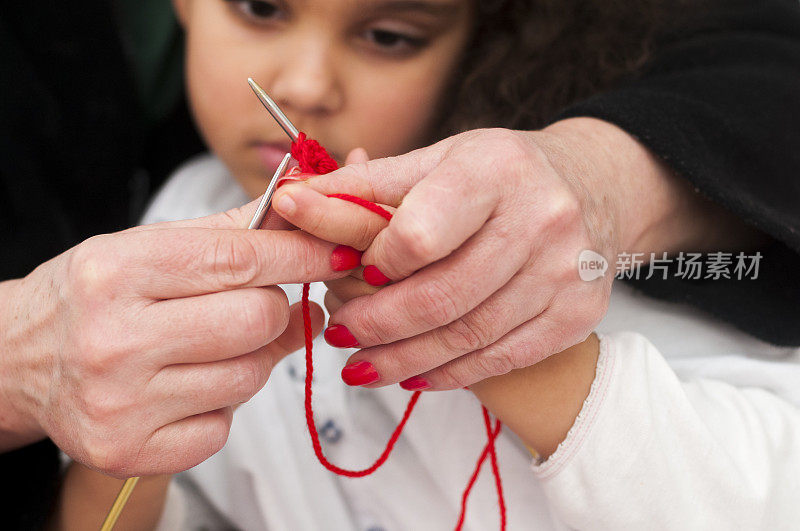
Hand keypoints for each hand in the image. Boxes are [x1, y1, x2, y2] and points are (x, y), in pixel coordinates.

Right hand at [0, 199, 340, 476]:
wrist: (19, 360)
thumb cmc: (94, 295)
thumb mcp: (147, 246)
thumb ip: (230, 234)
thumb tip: (307, 223)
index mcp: (118, 272)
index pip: (240, 259)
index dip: (301, 255)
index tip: (336, 252)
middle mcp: (114, 339)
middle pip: (257, 320)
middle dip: (275, 310)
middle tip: (262, 305)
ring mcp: (121, 403)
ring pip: (250, 375)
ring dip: (252, 357)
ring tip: (214, 344)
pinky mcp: (130, 451)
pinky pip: (224, 425)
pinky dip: (222, 403)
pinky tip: (188, 384)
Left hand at [272, 119, 708, 389]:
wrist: (591, 189)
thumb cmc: (499, 175)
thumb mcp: (437, 160)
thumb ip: (365, 186)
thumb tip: (292, 202)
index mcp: (495, 169)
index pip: (420, 234)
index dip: (375, 265)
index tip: (349, 274)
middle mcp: (540, 218)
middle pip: (440, 296)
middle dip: (376, 326)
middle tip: (339, 335)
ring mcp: (566, 272)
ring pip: (467, 336)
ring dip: (403, 360)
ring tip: (361, 365)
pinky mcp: (577, 314)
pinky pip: (500, 358)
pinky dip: (448, 373)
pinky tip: (413, 373)